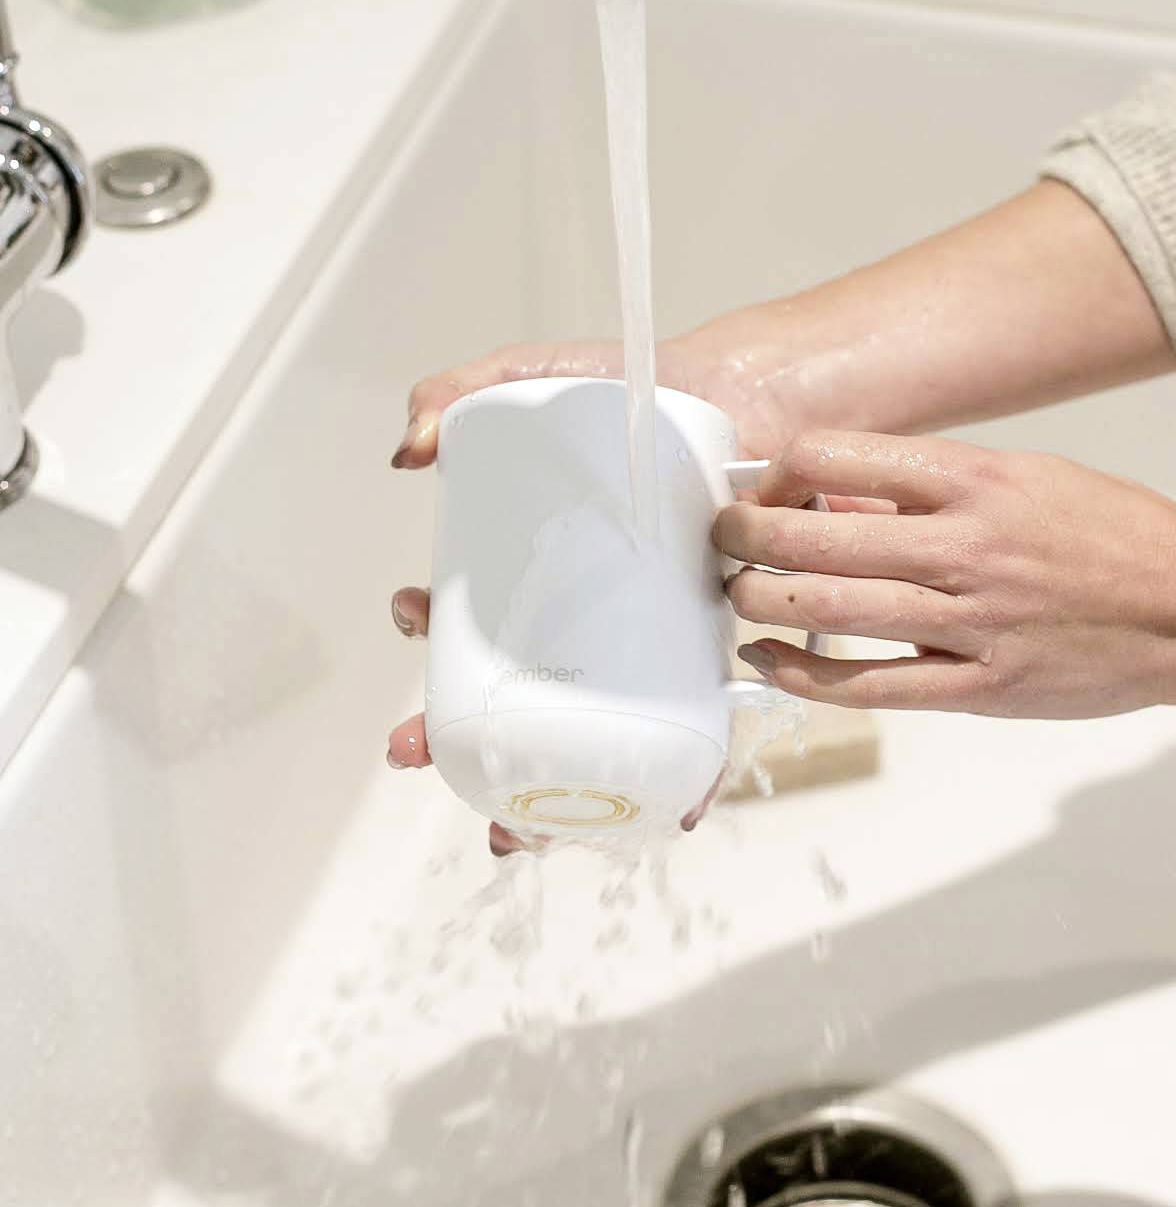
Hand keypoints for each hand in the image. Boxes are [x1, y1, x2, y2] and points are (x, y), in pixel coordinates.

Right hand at [384, 331, 798, 851]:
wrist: (737, 389)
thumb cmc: (631, 389)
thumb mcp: (533, 379)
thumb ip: (461, 390)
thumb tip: (408, 452)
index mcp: (532, 588)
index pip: (467, 649)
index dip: (426, 657)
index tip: (407, 633)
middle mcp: (583, 634)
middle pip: (515, 719)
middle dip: (460, 757)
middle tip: (418, 752)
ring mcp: (644, 652)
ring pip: (593, 751)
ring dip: (550, 802)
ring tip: (517, 826)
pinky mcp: (710, 655)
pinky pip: (695, 742)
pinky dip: (680, 788)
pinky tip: (665, 818)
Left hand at [715, 430, 1175, 717]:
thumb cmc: (1111, 533)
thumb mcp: (1023, 477)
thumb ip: (930, 489)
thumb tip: (834, 500)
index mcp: (975, 478)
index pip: (835, 457)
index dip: (779, 472)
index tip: (763, 488)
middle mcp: (966, 544)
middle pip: (815, 534)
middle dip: (744, 536)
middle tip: (718, 539)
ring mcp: (973, 620)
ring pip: (831, 608)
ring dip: (761, 599)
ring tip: (733, 592)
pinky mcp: (981, 688)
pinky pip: (871, 686)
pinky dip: (803, 673)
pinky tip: (764, 659)